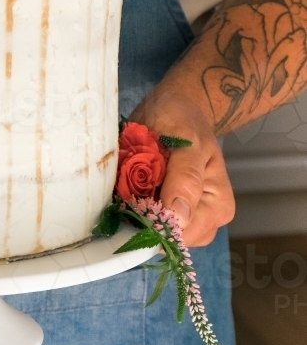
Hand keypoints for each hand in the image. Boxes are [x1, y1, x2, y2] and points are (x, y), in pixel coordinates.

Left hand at [131, 89, 234, 247]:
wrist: (175, 106)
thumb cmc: (184, 120)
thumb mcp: (189, 141)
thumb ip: (186, 178)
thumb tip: (179, 219)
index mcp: (217, 206)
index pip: (183, 234)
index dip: (155, 221)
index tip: (134, 198)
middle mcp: (203, 219)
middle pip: (165, 238)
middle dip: (141, 215)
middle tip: (130, 182)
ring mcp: (180, 217)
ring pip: (148, 231)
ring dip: (131, 210)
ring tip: (130, 179)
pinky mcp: (160, 210)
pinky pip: (139, 220)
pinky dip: (127, 205)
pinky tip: (125, 184)